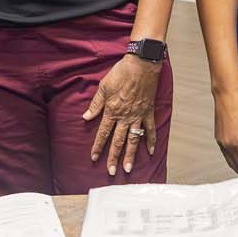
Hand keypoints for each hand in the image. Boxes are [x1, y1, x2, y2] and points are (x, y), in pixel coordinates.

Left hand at [83, 54, 161, 176]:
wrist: (141, 65)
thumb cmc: (121, 73)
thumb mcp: (104, 87)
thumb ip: (96, 104)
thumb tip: (86, 117)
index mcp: (112, 111)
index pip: (103, 133)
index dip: (98, 146)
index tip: (94, 157)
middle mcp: (125, 117)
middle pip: (118, 141)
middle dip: (113, 157)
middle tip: (111, 171)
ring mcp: (138, 116)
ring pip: (133, 139)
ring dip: (130, 155)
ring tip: (128, 168)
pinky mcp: (148, 112)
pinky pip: (150, 129)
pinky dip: (151, 140)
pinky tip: (151, 151)